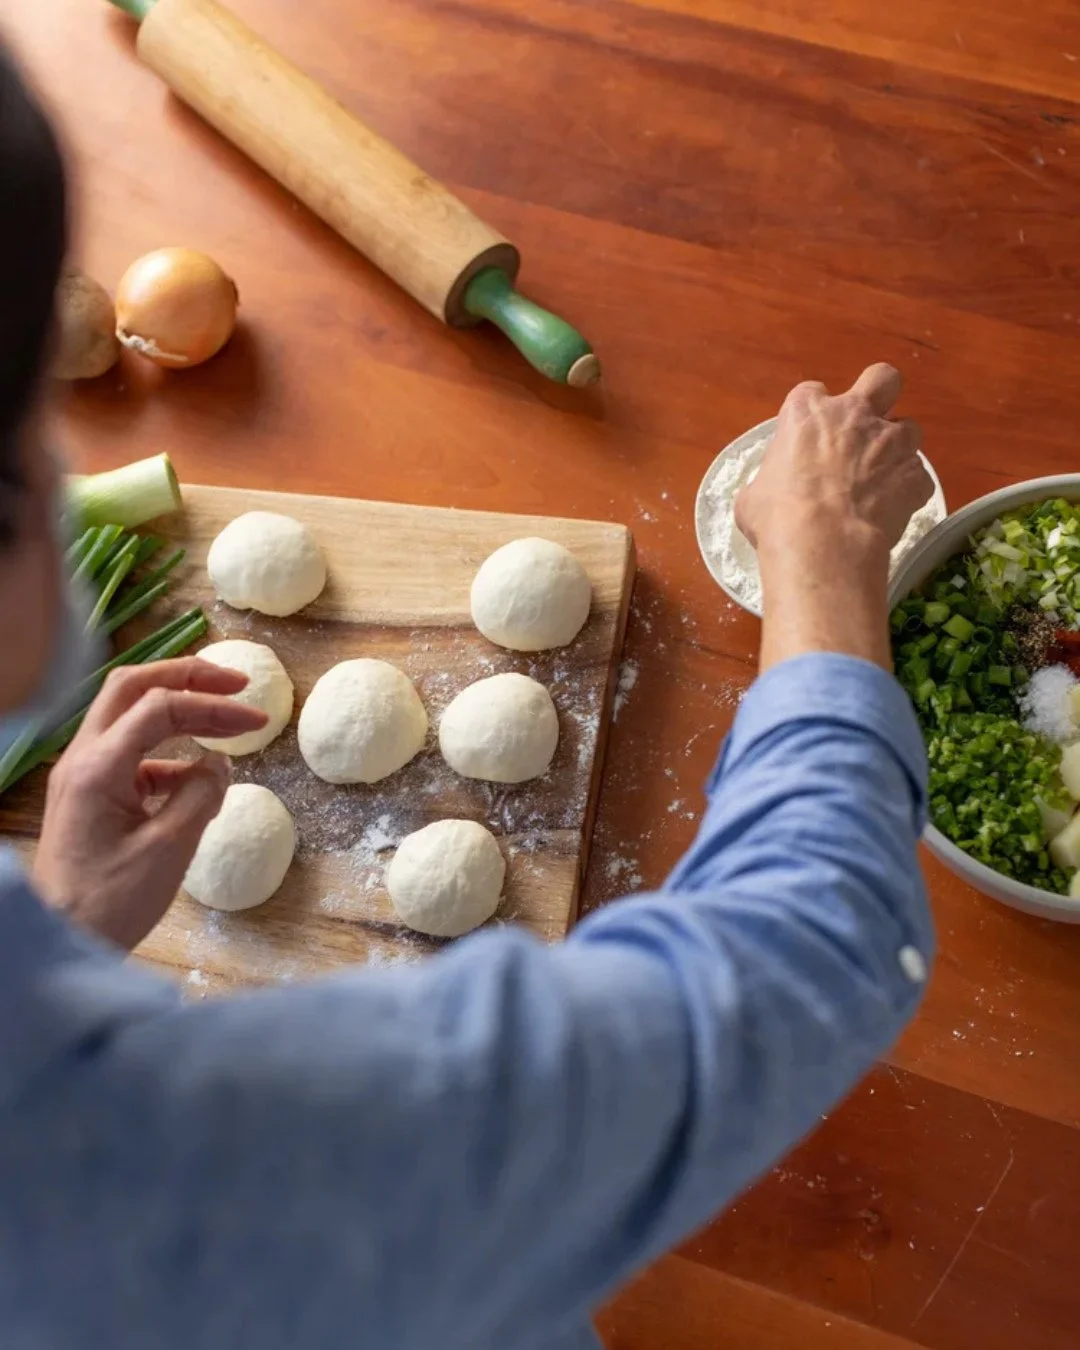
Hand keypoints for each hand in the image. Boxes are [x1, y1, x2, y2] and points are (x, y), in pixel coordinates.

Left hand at [33, 659, 267, 950]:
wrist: (59, 941)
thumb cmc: (111, 902)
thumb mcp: (169, 849)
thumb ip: (200, 795)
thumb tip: (219, 763)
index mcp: (98, 767)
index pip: (160, 707)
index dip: (215, 706)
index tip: (259, 721)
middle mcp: (82, 758)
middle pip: (133, 686)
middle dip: (188, 676)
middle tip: (236, 684)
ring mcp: (82, 775)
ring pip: (128, 714)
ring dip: (177, 706)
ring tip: (224, 718)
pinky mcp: (90, 795)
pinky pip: (131, 753)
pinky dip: (168, 750)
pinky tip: (199, 775)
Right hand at [736, 365, 933, 671]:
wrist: (823, 544)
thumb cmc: (777, 517)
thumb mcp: (754, 496)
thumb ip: (770, 482)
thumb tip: (769, 495)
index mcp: (807, 412)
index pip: (811, 394)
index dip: (812, 416)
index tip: (809, 439)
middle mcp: (854, 415)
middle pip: (882, 379)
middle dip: (880, 396)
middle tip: (867, 427)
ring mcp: (891, 442)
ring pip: (909, 428)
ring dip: (897, 448)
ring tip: (882, 478)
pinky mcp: (916, 475)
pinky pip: (918, 478)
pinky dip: (908, 491)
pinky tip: (893, 511)